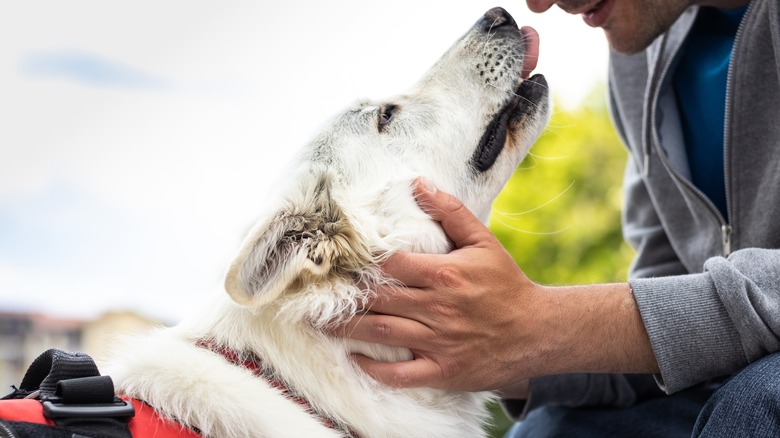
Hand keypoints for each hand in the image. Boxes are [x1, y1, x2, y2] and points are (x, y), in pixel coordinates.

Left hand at [336, 178, 546, 390]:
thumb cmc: (506, 284)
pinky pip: (401, 373)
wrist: (538, 330)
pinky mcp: (443, 370)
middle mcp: (437, 307)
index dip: (359, 261)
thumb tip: (418, 183)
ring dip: (345, 328)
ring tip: (317, 322)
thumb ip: (449, 212)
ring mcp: (438, 341)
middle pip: (377, 298)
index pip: (389, 264)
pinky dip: (374, 368)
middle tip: (313, 293)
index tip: (336, 260)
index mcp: (444, 273)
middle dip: (342, 295)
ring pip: (381, 332)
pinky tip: (353, 358)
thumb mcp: (482, 241)